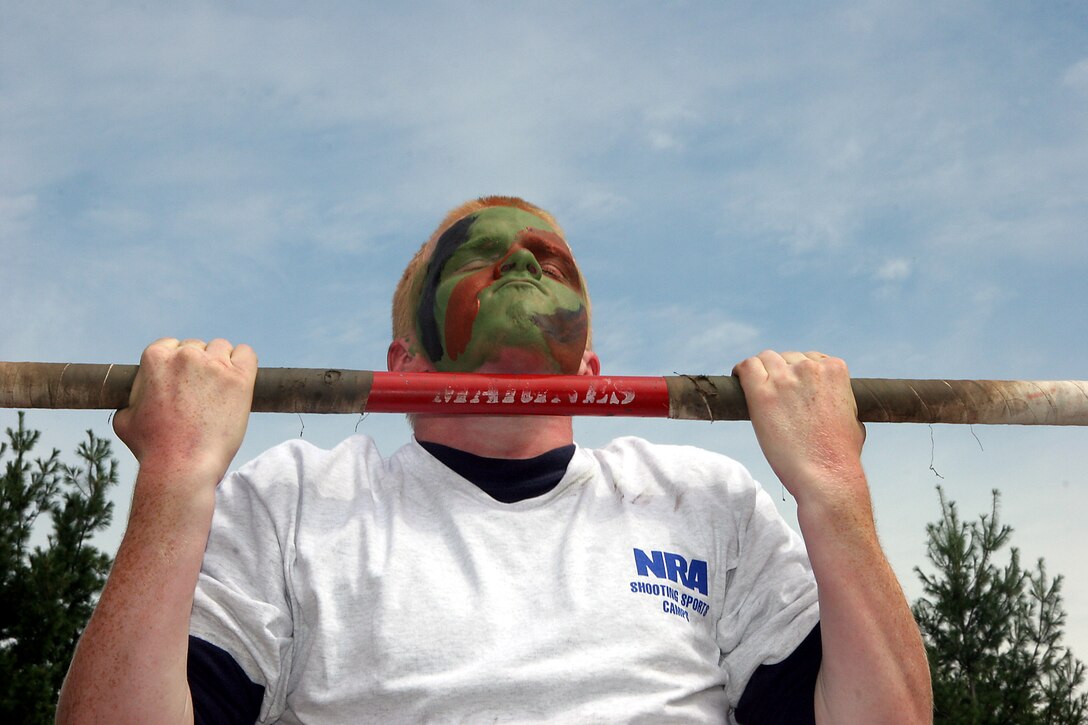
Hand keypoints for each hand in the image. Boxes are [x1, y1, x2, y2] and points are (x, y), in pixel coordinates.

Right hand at [113, 338, 256, 484]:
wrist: (182, 466)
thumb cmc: (152, 448)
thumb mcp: (125, 420)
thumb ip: (131, 398)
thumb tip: (136, 396)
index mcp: (155, 357)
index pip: (171, 345)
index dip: (176, 365)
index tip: (181, 383)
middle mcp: (186, 355)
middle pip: (197, 347)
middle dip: (198, 366)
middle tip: (199, 394)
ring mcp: (215, 365)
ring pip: (221, 349)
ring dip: (220, 364)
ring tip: (218, 391)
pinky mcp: (239, 378)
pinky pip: (246, 353)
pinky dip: (243, 362)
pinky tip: (239, 379)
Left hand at [733, 350, 865, 505]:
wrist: (826, 476)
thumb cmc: (841, 456)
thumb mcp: (854, 418)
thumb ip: (841, 399)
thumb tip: (831, 400)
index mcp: (835, 369)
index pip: (811, 358)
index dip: (801, 373)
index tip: (794, 387)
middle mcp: (809, 368)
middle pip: (787, 358)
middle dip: (782, 373)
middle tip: (777, 394)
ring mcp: (785, 378)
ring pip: (766, 359)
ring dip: (763, 371)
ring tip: (758, 389)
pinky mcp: (762, 393)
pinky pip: (747, 367)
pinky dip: (741, 371)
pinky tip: (739, 380)